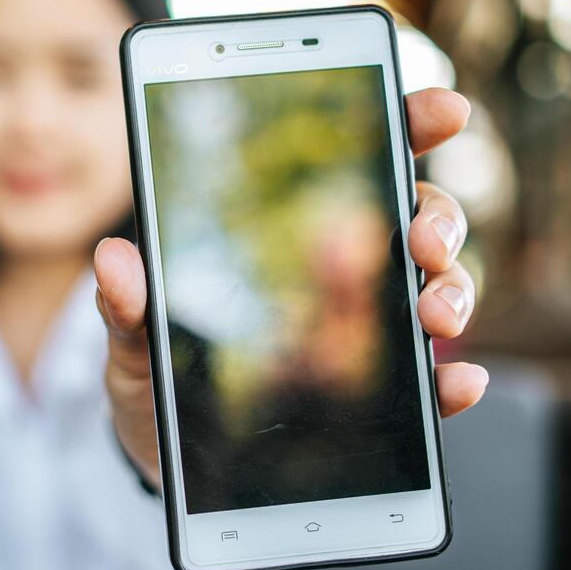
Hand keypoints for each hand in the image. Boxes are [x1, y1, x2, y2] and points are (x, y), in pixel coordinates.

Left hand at [94, 87, 488, 488]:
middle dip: (437, 219)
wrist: (163, 459)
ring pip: (437, 291)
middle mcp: (342, 272)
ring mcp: (367, 334)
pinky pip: (428, 387)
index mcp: (289, 231)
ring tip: (434, 316)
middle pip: (418, 219)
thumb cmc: (154, 380)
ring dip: (452, 293)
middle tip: (421, 242)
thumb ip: (129, 305)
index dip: (409, 122)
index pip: (362, 157)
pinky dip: (451, 384)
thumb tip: (112, 259)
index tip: (443, 109)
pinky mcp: (378, 401)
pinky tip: (458, 385)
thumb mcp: (133, 343)